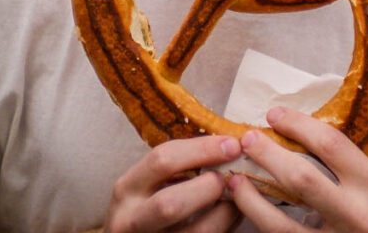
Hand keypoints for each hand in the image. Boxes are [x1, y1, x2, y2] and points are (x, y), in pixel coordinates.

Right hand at [105, 135, 242, 232]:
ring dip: (224, 212)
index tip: (231, 144)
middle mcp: (131, 218)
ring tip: (239, 197)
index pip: (162, 161)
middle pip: (170, 204)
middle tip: (231, 176)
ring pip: (195, 232)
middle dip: (208, 187)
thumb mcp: (149, 182)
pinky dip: (226, 226)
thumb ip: (178, 165)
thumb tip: (227, 144)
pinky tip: (234, 214)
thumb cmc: (146, 204)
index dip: (202, 150)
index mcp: (128, 187)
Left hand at [227, 107, 367, 231]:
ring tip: (235, 181)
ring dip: (250, 199)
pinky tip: (250, 216)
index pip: (332, 145)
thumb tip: (309, 142)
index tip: (276, 114)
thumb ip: (356, 172)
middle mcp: (358, 216)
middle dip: (266, 154)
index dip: (298, 125)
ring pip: (279, 222)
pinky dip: (262, 228)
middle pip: (300, 177)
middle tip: (248, 139)